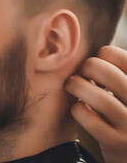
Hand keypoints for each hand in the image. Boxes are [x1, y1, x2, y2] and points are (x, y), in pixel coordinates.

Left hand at [66, 46, 126, 162]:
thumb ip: (117, 73)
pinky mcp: (117, 142)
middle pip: (102, 70)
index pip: (117, 55)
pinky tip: (80, 109)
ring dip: (75, 86)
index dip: (101, 56)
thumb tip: (94, 50)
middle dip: (86, 69)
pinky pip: (85, 115)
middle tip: (83, 76)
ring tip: (73, 87)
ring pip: (92, 93)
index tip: (99, 65)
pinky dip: (77, 108)